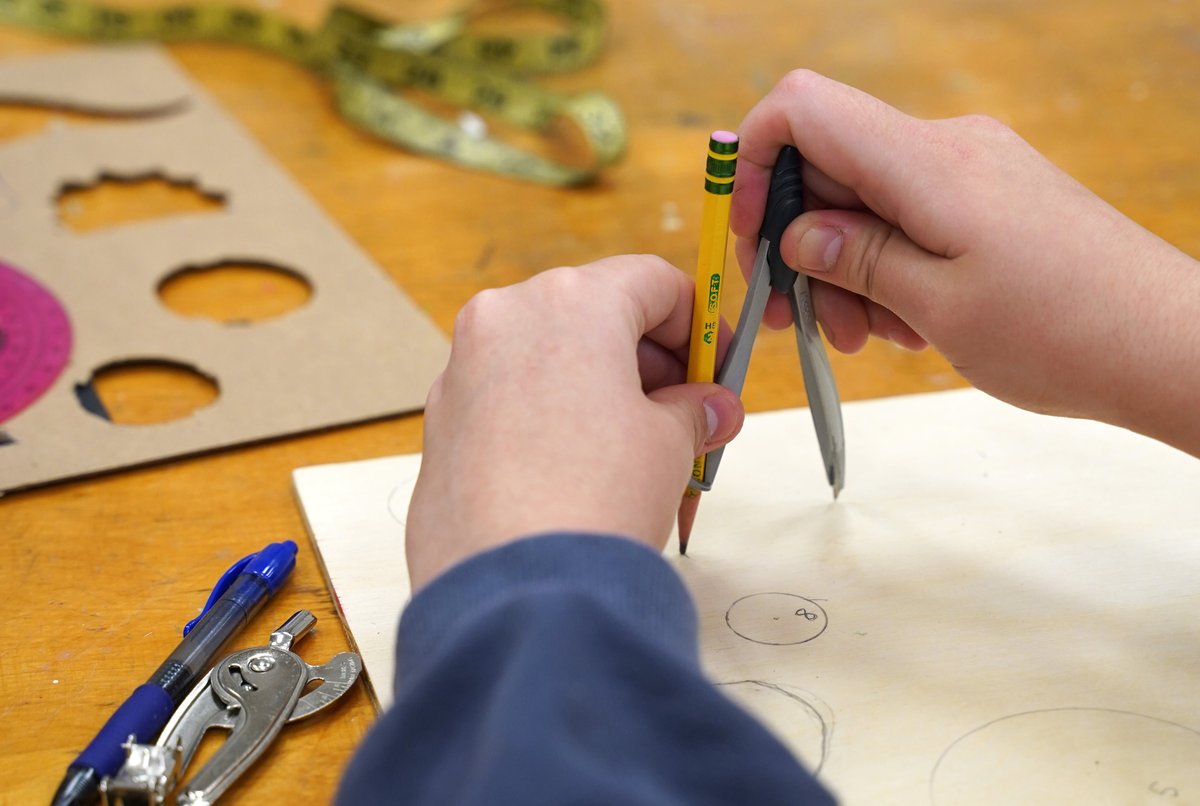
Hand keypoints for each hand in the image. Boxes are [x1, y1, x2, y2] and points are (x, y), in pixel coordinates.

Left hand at [405, 256, 745, 590]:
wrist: (516, 591)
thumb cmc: (594, 499)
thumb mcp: (669, 443)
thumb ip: (693, 411)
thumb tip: (709, 409)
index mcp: (568, 301)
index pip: (652, 282)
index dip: (698, 325)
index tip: (716, 367)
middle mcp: (504, 318)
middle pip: (595, 315)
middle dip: (648, 363)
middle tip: (686, 415)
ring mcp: (462, 370)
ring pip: (548, 357)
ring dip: (599, 391)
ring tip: (637, 454)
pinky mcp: (440, 422)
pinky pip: (509, 398)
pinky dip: (550, 417)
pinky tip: (579, 472)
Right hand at [732, 70, 1199, 453]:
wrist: (1169, 345)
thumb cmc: (1065, 331)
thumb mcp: (937, 308)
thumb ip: (855, 260)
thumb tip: (795, 234)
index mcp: (928, 163)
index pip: (803, 110)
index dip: (755, 164)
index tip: (753, 237)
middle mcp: (948, 149)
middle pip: (829, 166)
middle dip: (800, 243)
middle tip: (802, 320)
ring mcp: (973, 169)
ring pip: (866, 200)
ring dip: (844, 268)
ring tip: (866, 337)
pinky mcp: (990, 197)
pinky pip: (909, 216)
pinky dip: (886, 266)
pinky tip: (906, 322)